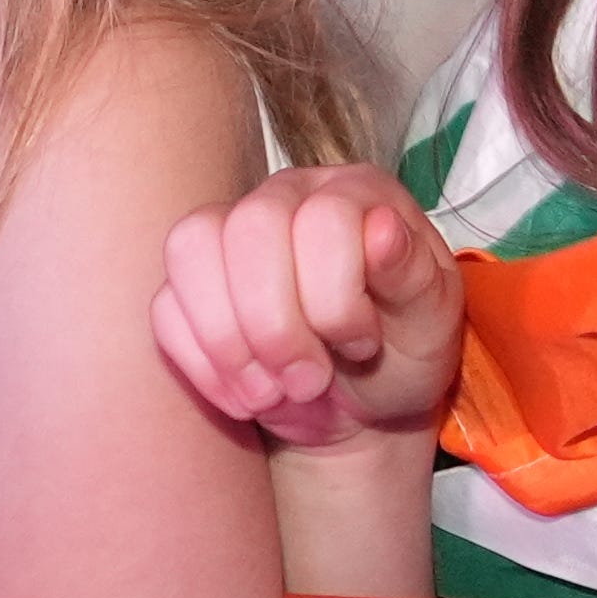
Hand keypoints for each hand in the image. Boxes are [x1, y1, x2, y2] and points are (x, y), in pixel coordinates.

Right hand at [151, 164, 462, 447]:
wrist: (364, 405)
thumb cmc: (404, 352)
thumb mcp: (432, 322)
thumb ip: (414, 274)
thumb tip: (382, 228)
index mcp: (355, 192)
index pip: (322, 217)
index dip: (336, 297)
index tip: (362, 345)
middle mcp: (287, 195)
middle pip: (249, 227)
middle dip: (277, 325)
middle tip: (311, 382)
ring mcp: (232, 234)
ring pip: (191, 250)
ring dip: (230, 342)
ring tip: (274, 394)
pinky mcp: (192, 286)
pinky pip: (164, 307)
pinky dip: (204, 366)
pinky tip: (248, 396)